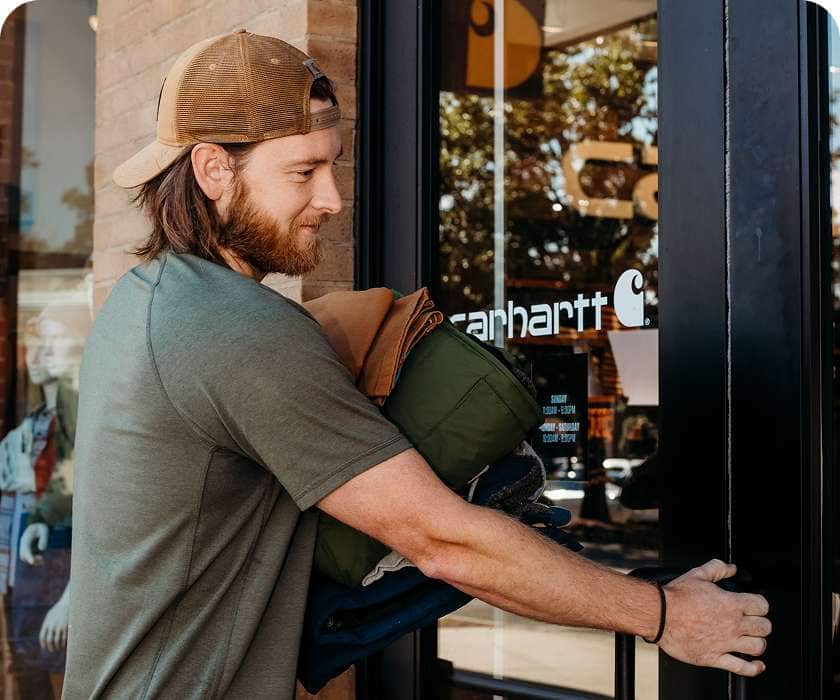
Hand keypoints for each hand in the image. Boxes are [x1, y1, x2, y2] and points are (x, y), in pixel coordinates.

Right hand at [19, 523, 48, 565]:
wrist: (37, 524)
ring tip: (42, 561)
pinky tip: (42, 561)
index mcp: (26, 538)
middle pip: (23, 555)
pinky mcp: (28, 550)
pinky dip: (34, 560)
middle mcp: (23, 544)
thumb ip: (44, 539)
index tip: (32, 562)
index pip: (26, 549)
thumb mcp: (44, 530)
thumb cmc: (41, 527)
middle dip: (31, 559)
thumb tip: (41, 549)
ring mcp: (25, 547)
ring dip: (33, 561)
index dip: (29, 556)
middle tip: (42, 558)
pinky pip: (29, 557)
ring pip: (25, 558)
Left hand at [39, 588, 68, 652]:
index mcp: (46, 624)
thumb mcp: (50, 615)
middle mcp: (52, 626)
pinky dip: (64, 644)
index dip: (43, 644)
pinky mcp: (67, 627)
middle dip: (51, 647)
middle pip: (49, 641)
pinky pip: (64, 639)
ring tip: (59, 648)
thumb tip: (45, 635)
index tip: (45, 647)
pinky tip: (65, 645)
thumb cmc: (59, 609)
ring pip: (57, 641)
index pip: (42, 637)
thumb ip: (47, 624)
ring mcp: (60, 627)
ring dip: (58, 647)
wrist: (68, 603)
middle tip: (53, 650)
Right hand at [659, 559, 770, 676]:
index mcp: (730, 604)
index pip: (762, 605)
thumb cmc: (676, 597)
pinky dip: (753, 668)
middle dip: (761, 623)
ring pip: (758, 647)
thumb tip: (731, 568)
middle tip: (752, 622)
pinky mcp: (715, 657)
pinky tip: (756, 664)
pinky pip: (742, 668)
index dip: (760, 604)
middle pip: (764, 627)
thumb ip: (717, 568)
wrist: (659, 615)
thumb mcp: (697, 575)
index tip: (755, 606)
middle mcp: (732, 624)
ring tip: (751, 640)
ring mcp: (725, 642)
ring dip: (757, 643)